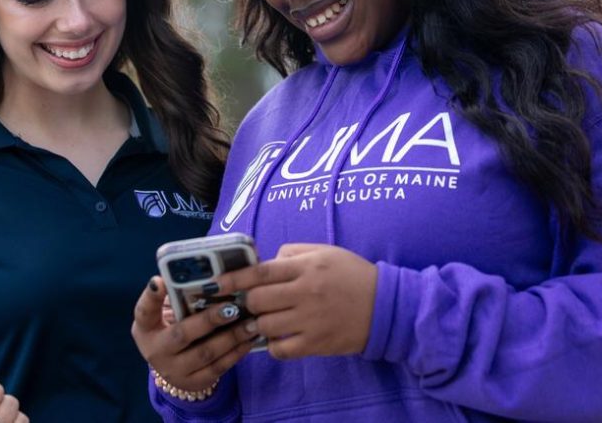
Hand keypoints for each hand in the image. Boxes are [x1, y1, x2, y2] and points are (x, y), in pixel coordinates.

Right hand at [131, 276, 258, 390]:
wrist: (172, 366)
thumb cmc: (172, 328)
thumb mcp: (164, 314)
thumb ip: (177, 296)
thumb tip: (203, 273)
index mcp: (145, 328)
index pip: (143, 311)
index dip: (151, 296)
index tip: (160, 280)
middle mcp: (156, 351)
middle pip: (182, 334)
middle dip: (208, 320)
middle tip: (232, 307)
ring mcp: (174, 371)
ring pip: (206, 353)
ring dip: (231, 337)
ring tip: (250, 322)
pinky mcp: (195, 382)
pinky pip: (219, 367)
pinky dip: (237, 352)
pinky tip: (250, 338)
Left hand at [217, 243, 377, 359]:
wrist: (387, 307)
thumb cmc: (353, 275)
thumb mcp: (325, 252)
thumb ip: (291, 253)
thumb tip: (264, 263)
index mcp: (307, 267)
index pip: (260, 272)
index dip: (233, 279)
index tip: (215, 284)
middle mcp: (306, 293)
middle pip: (258, 301)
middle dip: (248, 302)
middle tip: (249, 303)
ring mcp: (310, 321)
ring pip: (265, 326)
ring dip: (258, 324)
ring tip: (264, 319)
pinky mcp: (316, 344)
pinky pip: (280, 349)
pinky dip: (273, 345)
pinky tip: (279, 337)